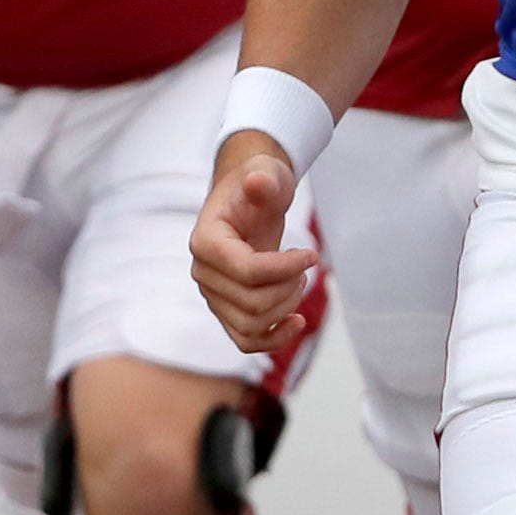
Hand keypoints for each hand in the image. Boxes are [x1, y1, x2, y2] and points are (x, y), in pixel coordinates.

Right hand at [191, 130, 318, 353]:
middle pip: (252, 302)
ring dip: (285, 309)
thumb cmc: (259, 187)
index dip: (286, 268)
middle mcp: (203, 273)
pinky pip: (245, 340)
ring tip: (300, 282)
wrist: (249, 201)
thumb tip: (257, 182)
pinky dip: (273, 338)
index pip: (248, 271)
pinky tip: (297, 322)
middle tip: (305, 266)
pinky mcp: (226, 309)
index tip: (312, 254)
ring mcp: (212, 294)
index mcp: (206, 242)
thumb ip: (263, 180)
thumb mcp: (266, 175)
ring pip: (250, 325)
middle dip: (288, 287)